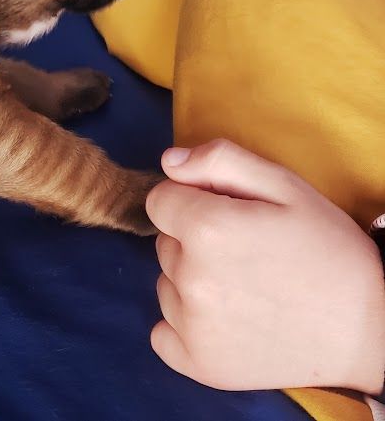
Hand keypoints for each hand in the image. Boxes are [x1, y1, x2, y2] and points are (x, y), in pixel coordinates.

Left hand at [146, 139, 384, 392]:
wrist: (368, 325)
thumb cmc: (327, 246)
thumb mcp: (283, 184)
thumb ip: (219, 160)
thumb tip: (169, 161)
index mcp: (207, 228)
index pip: (160, 201)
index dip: (191, 199)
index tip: (225, 211)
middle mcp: (192, 280)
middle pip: (164, 242)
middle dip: (193, 238)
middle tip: (245, 248)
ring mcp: (193, 328)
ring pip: (166, 284)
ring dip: (191, 280)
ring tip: (244, 284)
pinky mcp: (200, 364)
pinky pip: (163, 333)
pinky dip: (186, 324)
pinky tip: (227, 317)